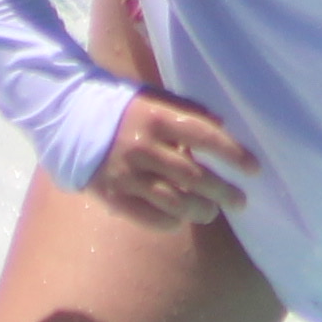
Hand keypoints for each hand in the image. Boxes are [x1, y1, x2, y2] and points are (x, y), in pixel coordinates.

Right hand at [92, 89, 257, 229]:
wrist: (68, 118)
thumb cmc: (122, 109)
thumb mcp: (155, 100)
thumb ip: (188, 113)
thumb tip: (224, 128)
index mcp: (157, 118)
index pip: (205, 137)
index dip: (233, 154)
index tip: (253, 169)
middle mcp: (143, 147)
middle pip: (195, 177)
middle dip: (224, 191)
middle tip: (240, 200)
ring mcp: (126, 174)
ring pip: (175, 202)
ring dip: (201, 211)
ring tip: (211, 212)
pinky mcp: (113, 195)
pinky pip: (149, 217)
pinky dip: (170, 221)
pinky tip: (179, 218)